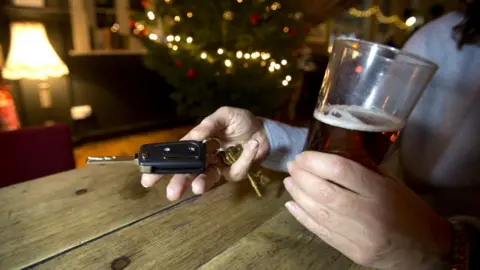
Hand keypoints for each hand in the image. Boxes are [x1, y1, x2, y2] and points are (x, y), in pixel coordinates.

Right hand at [141, 106, 269, 200]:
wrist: (264, 130)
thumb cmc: (240, 121)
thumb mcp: (224, 116)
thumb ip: (209, 125)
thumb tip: (193, 136)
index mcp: (197, 143)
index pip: (176, 156)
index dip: (162, 167)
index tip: (147, 179)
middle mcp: (205, 158)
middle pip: (188, 173)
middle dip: (179, 183)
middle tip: (171, 193)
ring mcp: (219, 167)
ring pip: (207, 179)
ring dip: (202, 183)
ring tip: (197, 188)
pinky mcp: (235, 172)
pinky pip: (236, 171)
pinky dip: (245, 158)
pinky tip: (252, 145)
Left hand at [284, 152, 451, 269]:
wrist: (425, 249)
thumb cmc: (407, 209)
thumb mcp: (389, 182)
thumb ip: (360, 169)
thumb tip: (328, 153)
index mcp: (380, 191)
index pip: (340, 170)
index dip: (316, 161)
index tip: (303, 156)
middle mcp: (368, 214)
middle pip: (324, 192)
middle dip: (302, 176)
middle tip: (292, 166)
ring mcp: (358, 236)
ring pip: (319, 213)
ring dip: (298, 195)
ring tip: (289, 182)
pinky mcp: (351, 252)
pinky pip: (321, 232)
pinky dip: (303, 217)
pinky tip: (292, 204)